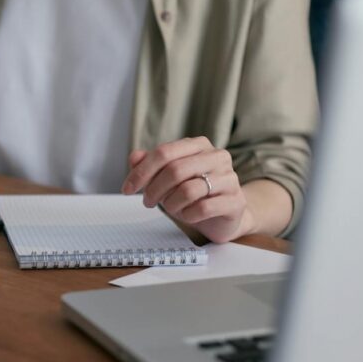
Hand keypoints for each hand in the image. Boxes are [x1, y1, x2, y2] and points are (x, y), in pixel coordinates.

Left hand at [121, 137, 252, 242]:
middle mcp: (217, 156)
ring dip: (171, 204)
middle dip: (154, 190)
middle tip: (148, 202)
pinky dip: (188, 215)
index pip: (164, 152)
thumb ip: (150, 165)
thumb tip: (134, 157)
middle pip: (175, 170)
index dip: (141, 172)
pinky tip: (187, 215)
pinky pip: (203, 208)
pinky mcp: (235, 201)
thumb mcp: (167, 178)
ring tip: (171, 208)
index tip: (127, 189)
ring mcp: (229, 178)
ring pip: (188, 190)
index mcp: (198, 145)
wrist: (223, 216)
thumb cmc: (193, 193)